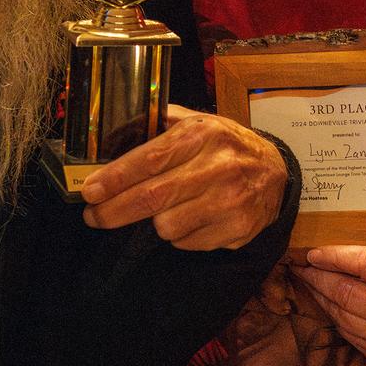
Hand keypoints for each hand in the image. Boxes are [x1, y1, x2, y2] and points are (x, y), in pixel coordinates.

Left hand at [80, 105, 285, 250]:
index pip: (150, 159)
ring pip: (168, 226)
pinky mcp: (238, 228)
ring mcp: (230, 201)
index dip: (115, 178)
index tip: (89, 191)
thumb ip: (160, 125)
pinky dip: (180, 235)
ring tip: (164, 210)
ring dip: (155, 222)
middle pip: (153, 198)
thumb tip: (112, 136)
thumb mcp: (199, 122)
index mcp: (202, 135)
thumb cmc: (226, 146)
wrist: (276, 170)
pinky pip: (188, 243)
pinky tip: (190, 218)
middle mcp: (218, 167)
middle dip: (114, 211)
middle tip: (94, 216)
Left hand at [290, 246, 365, 365]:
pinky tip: (325, 301)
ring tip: (310, 281)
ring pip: (341, 314)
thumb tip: (333, 250)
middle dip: (319, 278)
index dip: (337, 257)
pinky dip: (332, 314)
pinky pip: (345, 331)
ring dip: (320, 296)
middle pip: (346, 292)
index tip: (314, 253)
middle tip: (303, 267)